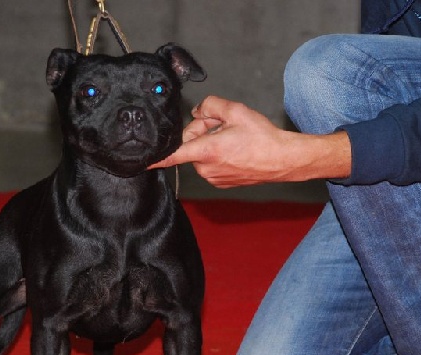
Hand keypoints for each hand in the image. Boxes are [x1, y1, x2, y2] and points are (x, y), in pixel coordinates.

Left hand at [150, 96, 351, 187]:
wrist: (283, 160)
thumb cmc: (263, 137)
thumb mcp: (236, 111)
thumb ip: (210, 105)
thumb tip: (197, 110)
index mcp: (207, 151)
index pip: (173, 156)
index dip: (154, 159)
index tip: (138, 164)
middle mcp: (206, 168)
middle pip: (191, 144)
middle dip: (202, 131)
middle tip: (224, 126)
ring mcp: (213, 178)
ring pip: (201, 154)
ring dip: (211, 143)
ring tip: (234, 139)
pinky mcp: (221, 183)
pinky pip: (210, 164)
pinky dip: (218, 154)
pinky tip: (236, 150)